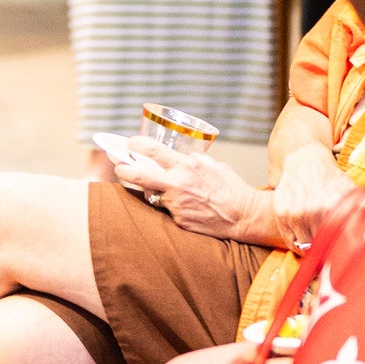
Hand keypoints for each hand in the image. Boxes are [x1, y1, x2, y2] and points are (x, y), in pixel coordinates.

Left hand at [124, 142, 270, 238]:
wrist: (245, 216)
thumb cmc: (231, 188)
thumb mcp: (213, 165)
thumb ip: (192, 161)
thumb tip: (177, 158)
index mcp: (186, 166)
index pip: (152, 151)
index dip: (135, 145)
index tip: (129, 143)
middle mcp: (177, 184)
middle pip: (138, 175)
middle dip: (123, 169)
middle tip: (119, 166)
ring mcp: (176, 204)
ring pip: (152, 194)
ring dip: (153, 190)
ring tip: (164, 188)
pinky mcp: (178, 220)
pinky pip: (166, 210)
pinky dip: (171, 206)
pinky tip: (185, 205)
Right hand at [268, 142, 352, 248]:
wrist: (305, 161)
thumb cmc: (330, 178)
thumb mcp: (350, 191)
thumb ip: (362, 211)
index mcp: (332, 208)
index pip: (337, 242)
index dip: (340, 250)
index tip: (342, 252)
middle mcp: (312, 212)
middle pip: (321, 246)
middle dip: (326, 248)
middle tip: (331, 247)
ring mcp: (295, 214)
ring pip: (304, 245)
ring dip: (311, 247)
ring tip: (318, 243)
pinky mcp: (282, 213)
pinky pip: (290, 239)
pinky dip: (297, 243)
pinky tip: (305, 239)